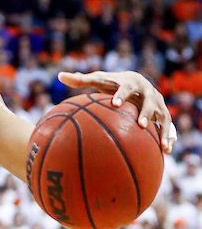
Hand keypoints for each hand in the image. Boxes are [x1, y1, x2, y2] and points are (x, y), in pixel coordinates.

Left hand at [58, 70, 174, 153]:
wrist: (137, 81)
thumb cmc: (113, 83)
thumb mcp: (100, 80)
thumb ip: (81, 80)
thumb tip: (60, 76)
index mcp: (131, 83)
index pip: (126, 88)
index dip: (121, 95)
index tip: (114, 104)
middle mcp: (148, 92)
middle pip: (149, 102)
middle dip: (146, 112)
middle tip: (141, 124)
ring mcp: (158, 104)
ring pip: (164, 116)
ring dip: (163, 130)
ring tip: (162, 145)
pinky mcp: (164, 114)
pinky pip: (168, 127)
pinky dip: (169, 138)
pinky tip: (166, 152)